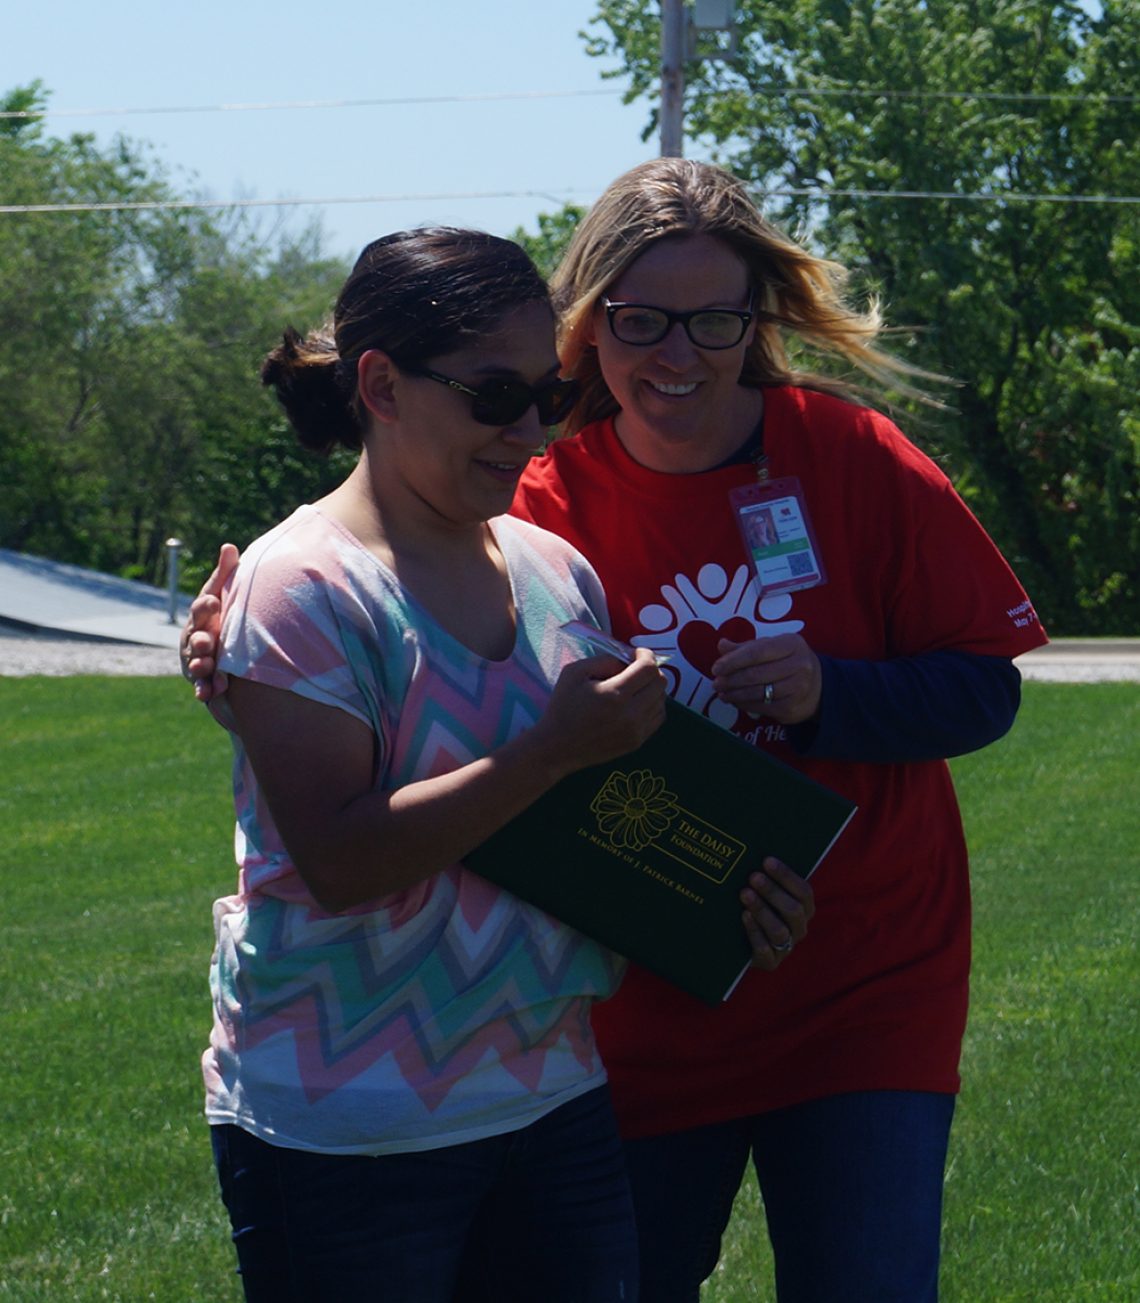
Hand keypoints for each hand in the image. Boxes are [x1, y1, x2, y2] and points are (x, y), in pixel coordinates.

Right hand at [180, 543, 239, 700]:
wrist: (214, 651)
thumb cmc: (218, 618)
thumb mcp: (221, 596)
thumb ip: (224, 575)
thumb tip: (229, 546)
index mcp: (201, 617)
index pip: (201, 609)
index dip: (206, 606)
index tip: (213, 601)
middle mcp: (196, 638)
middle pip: (196, 638)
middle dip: (201, 640)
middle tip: (208, 641)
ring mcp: (197, 660)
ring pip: (196, 663)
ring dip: (201, 666)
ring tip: (207, 667)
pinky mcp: (203, 681)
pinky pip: (202, 687)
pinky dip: (205, 690)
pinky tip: (210, 692)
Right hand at [536, 648, 666, 777]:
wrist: (557, 748)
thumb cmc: (562, 707)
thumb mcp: (574, 673)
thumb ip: (604, 660)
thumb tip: (628, 660)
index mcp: (614, 695)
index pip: (649, 668)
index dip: (646, 655)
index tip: (635, 654)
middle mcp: (631, 714)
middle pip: (660, 683)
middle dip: (650, 670)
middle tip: (634, 670)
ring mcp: (636, 731)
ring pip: (662, 700)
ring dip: (651, 688)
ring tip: (633, 688)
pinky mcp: (637, 742)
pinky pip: (658, 717)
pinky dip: (652, 706)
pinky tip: (635, 704)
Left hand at [712, 635, 821, 724]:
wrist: (819, 687)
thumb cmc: (788, 662)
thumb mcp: (772, 648)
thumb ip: (747, 647)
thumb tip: (722, 645)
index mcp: (791, 644)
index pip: (757, 652)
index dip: (734, 661)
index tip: (716, 668)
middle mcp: (799, 665)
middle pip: (756, 674)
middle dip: (731, 680)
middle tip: (716, 683)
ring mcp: (798, 688)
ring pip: (758, 692)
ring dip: (735, 694)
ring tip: (722, 693)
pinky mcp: (792, 708)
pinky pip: (762, 707)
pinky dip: (744, 705)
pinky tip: (735, 701)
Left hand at [740, 857, 814, 969]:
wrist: (740, 941)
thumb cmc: (755, 905)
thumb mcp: (764, 891)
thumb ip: (766, 876)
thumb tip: (756, 851)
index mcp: (805, 908)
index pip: (804, 892)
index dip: (786, 876)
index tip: (766, 861)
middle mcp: (799, 928)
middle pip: (794, 910)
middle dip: (773, 892)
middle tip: (752, 877)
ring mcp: (786, 947)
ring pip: (780, 930)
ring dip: (762, 911)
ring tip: (744, 894)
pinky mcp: (770, 962)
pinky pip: (766, 950)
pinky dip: (754, 932)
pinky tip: (743, 917)